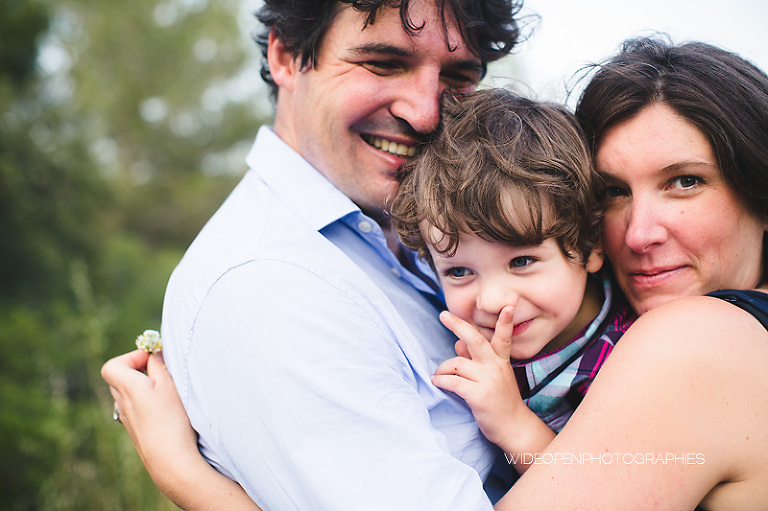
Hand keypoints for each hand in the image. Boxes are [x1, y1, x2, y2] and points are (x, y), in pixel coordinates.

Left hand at [101, 350, 197, 492]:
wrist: (169, 460)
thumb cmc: (171, 420)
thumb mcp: (169, 385)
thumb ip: (158, 365)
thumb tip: (153, 354)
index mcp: (127, 387)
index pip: (112, 366)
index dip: (130, 357)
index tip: (151, 358)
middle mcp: (122, 403)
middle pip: (119, 378)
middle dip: (138, 370)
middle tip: (159, 371)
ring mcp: (127, 419)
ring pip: (127, 394)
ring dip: (142, 387)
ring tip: (165, 390)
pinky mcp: (136, 430)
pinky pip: (135, 408)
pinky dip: (146, 402)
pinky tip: (165, 409)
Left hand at [431, 306, 522, 446]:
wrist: (514, 428)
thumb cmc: (500, 402)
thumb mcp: (492, 377)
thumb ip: (475, 360)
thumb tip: (458, 344)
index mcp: (501, 361)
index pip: (503, 337)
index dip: (505, 321)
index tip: (508, 306)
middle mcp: (496, 367)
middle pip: (476, 340)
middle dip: (458, 325)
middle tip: (444, 315)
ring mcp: (488, 380)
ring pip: (456, 363)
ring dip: (442, 368)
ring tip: (438, 375)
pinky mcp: (479, 395)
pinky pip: (452, 381)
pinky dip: (441, 381)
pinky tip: (437, 383)